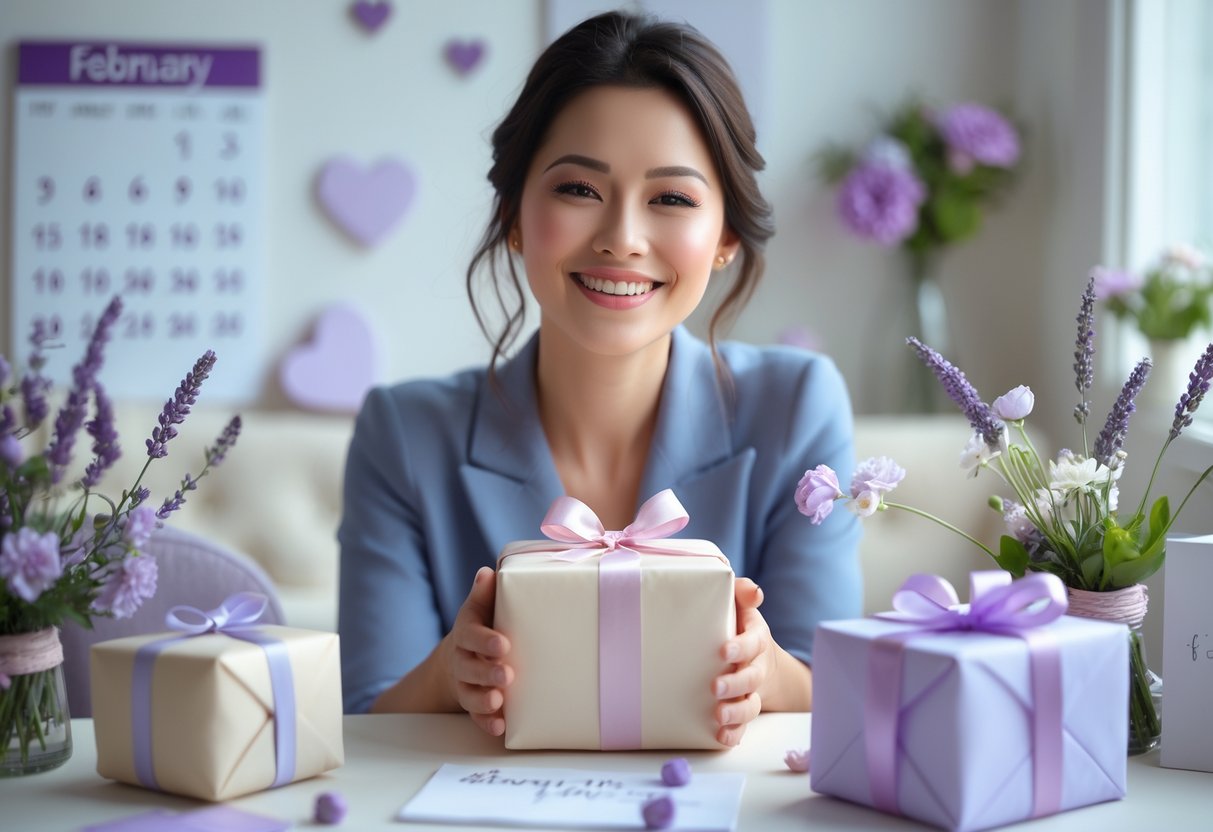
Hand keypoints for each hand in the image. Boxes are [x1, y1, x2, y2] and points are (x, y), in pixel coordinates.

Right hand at [440, 566, 513, 735]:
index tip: (503, 644)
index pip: (470, 635)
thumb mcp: (480, 608)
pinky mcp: (472, 704)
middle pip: (468, 668)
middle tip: (507, 675)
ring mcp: (466, 683)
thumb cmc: (481, 626)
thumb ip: (484, 594)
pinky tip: (500, 727)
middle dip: (486, 673)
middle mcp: (462, 659)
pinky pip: (475, 716)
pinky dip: (486, 722)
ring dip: (484, 700)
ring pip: (470, 694)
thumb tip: (488, 572)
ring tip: (500, 702)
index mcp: (466, 633)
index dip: (485, 641)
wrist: (460, 657)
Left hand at [712, 577, 773, 746]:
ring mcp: (752, 691)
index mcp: (755, 639)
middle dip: (735, 683)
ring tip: (719, 715)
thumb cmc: (740, 625)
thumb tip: (752, 590)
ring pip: (751, 705)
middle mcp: (756, 667)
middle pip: (751, 677)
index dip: (741, 647)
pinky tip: (721, 737)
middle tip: (715, 687)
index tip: (724, 651)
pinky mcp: (743, 709)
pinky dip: (735, 732)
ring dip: (736, 712)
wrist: (760, 658)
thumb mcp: (742, 607)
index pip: (753, 642)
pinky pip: (744, 725)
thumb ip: (742, 594)